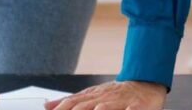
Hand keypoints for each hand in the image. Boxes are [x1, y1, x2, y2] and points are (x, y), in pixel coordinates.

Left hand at [44, 80, 165, 109]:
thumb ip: (70, 101)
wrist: (144, 84)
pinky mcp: (137, 105)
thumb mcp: (91, 95)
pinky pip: (132, 109)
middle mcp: (103, 98)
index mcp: (92, 96)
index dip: (62, 108)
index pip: (73, 102)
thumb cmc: (116, 94)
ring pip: (107, 106)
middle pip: (86, 105)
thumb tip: (47, 105)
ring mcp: (120, 101)